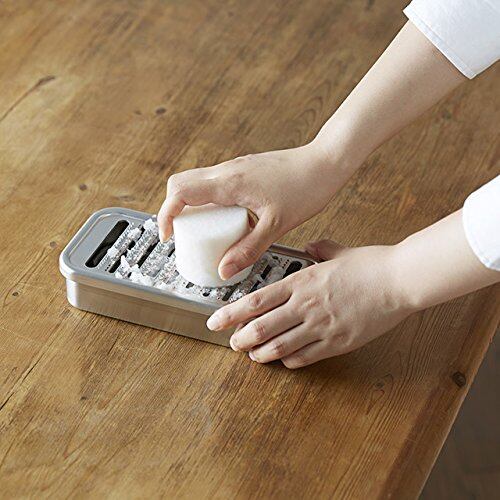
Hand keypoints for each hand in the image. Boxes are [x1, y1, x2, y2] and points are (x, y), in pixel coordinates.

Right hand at [157, 144, 350, 279]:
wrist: (326, 162)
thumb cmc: (306, 188)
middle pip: (181, 183)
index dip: (166, 214)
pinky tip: (228, 218)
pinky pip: (215, 182)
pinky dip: (209, 200)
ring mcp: (236, 167)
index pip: (180, 192)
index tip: (168, 235)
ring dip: (192, 204)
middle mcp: (228, 170)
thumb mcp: (276, 225)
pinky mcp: (245, 169)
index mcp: (230, 183)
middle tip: (185, 234)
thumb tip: (224, 269)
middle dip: (174, 209)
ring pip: (197, 181)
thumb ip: (248, 249)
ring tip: (205, 230)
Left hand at [206, 240, 413, 368]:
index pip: (256, 300)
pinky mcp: (338, 342)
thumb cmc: (370, 265)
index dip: (231, 313)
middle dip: (241, 337)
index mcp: (302, 281)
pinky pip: (306, 356)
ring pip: (280, 346)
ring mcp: (321, 326)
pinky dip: (290, 360)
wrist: (399, 280)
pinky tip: (284, 360)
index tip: (216, 320)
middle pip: (261, 327)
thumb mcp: (338, 252)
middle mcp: (306, 305)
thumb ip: (318, 249)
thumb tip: (309, 246)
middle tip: (232, 342)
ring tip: (252, 355)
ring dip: (260, 353)